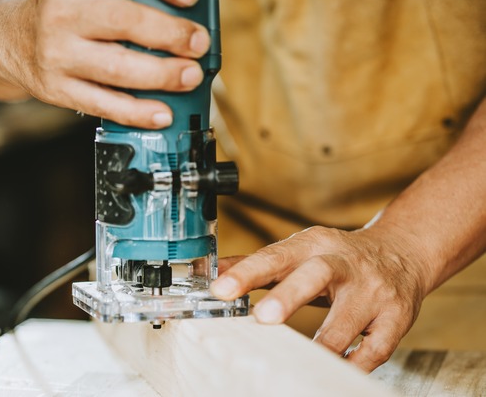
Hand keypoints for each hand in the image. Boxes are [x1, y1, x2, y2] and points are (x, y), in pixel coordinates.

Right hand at [0, 0, 214, 128]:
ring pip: (116, 68)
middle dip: (169, 33)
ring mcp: (57, 54)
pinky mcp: (56, 89)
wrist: (9, 38)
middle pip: (123, 21)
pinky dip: (136, 112)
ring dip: (161, 74)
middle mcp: (62, 11)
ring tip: (191, 75)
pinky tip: (163, 113)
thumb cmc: (68, 5)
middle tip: (199, 41)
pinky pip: (102, 104)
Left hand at [211, 225, 432, 371]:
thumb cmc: (338, 258)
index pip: (275, 256)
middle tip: (263, 318)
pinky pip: (374, 349)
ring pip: (346, 322)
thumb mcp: (299, 251)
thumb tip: (212, 272)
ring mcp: (373, 292)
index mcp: (313, 245)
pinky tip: (334, 370)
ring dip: (321, 344)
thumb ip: (258, 264)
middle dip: (289, 296)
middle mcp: (345, 265)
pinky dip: (353, 365)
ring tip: (295, 360)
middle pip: (316, 275)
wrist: (401, 254)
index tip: (220, 289)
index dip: (246, 272)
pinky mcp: (396, 319)